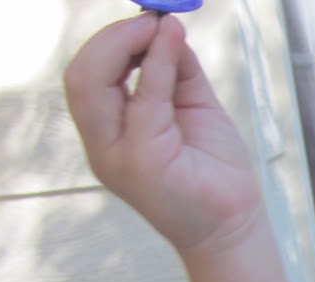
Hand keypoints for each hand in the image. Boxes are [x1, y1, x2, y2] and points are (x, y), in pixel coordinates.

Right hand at [64, 13, 261, 253]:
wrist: (235, 227)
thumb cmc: (213, 171)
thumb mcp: (192, 106)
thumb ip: (175, 68)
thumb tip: (166, 25)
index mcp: (109, 132)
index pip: (86, 75)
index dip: (111, 39)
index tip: (150, 18)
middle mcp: (103, 146)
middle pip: (80, 77)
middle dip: (113, 38)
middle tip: (152, 18)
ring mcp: (117, 157)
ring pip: (91, 85)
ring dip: (125, 44)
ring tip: (161, 28)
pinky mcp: (143, 163)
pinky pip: (143, 102)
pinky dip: (157, 65)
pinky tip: (174, 44)